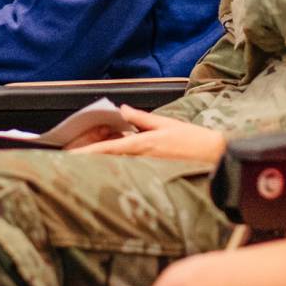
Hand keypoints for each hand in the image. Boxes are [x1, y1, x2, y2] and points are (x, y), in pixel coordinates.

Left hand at [64, 105, 227, 164]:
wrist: (215, 158)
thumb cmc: (194, 141)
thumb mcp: (166, 124)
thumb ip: (142, 118)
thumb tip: (122, 111)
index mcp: (142, 144)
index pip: (107, 149)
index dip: (86, 153)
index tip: (69, 156)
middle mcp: (141, 159)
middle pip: (108, 160)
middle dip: (89, 158)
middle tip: (71, 156)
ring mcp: (146, 169)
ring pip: (116, 167)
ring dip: (102, 162)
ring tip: (86, 159)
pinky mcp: (152, 175)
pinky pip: (129, 171)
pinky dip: (118, 166)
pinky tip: (113, 161)